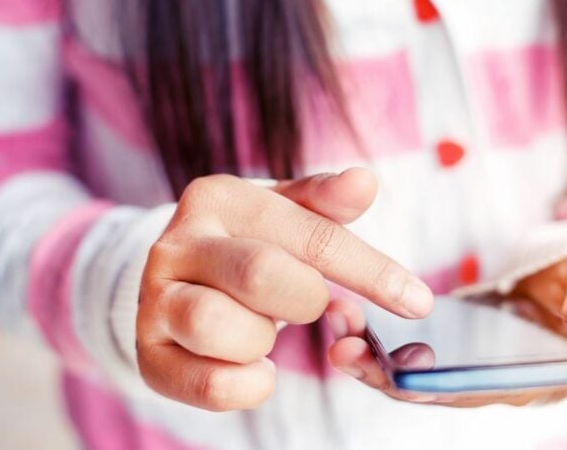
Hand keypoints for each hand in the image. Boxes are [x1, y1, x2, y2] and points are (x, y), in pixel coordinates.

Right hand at [136, 168, 433, 410]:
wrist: (177, 277)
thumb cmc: (249, 242)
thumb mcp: (286, 212)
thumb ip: (325, 202)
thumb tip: (364, 181)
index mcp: (221, 197)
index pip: (313, 234)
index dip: (371, 272)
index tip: (417, 301)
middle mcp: (179, 242)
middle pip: (262, 274)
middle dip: (305, 299)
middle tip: (307, 302)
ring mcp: (155, 299)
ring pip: (219, 326)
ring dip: (262, 339)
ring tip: (263, 329)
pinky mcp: (149, 353)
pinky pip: (209, 384)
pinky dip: (248, 384)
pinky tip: (253, 364)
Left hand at [326, 249, 566, 406]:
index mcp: (534, 381)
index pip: (479, 394)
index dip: (437, 387)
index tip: (396, 372)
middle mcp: (493, 383)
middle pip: (432, 389)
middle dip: (384, 373)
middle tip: (345, 348)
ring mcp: (468, 366)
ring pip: (409, 372)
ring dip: (369, 353)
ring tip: (337, 321)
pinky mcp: (449, 344)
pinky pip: (405, 348)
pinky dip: (375, 334)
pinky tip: (347, 308)